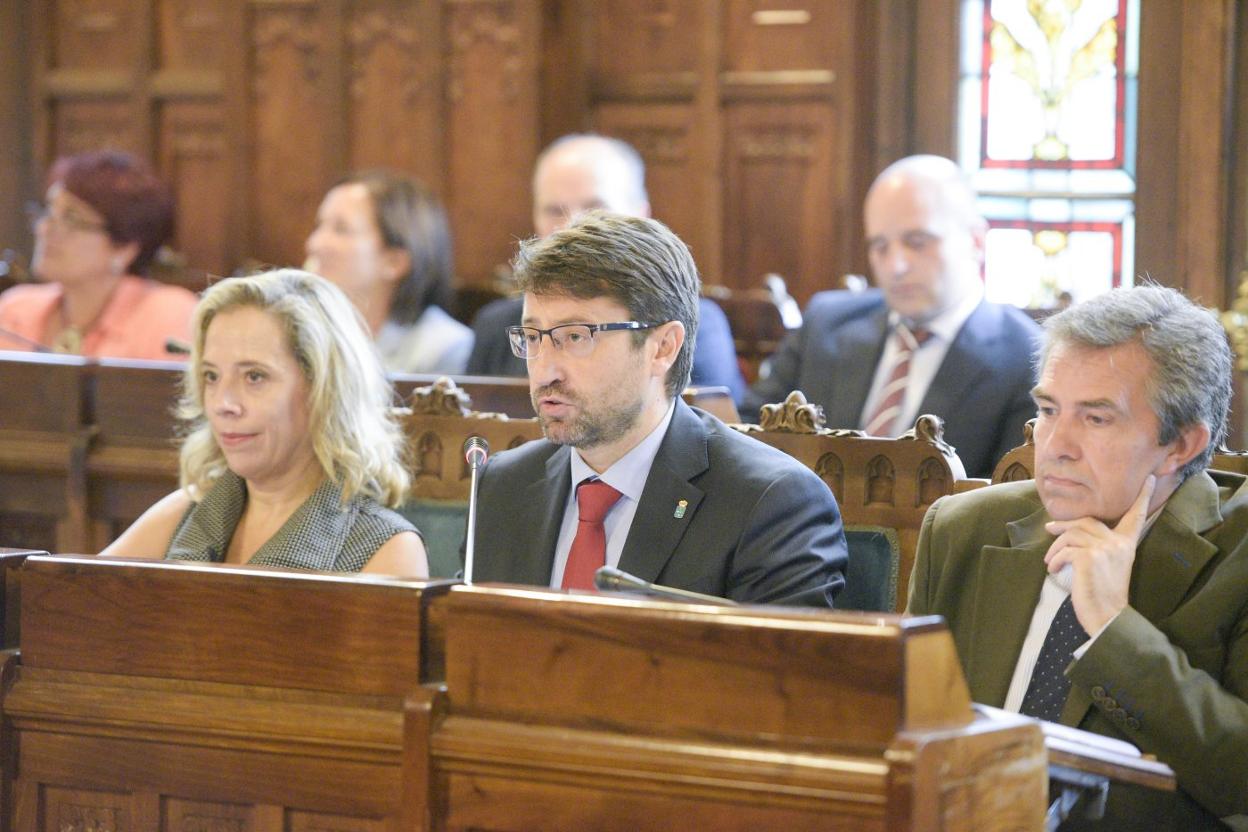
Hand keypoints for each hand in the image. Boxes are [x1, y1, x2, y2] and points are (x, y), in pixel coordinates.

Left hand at [1043, 475, 1154, 633]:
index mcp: (1126, 545)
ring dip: (1055, 547)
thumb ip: (1099, 547)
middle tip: (1049, 528)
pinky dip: (1054, 560)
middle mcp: (1118, 543)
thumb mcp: (1107, 566)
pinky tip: (1053, 570)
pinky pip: (1065, 550)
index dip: (1143, 498)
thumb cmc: (1104, 594)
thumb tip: (1070, 532)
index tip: (1149, 480)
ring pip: (1071, 535)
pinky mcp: (1089, 558)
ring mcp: (1104, 550)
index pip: (1136, 516)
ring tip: (1050, 561)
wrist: (1108, 617)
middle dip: (1064, 524)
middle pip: (1086, 521)